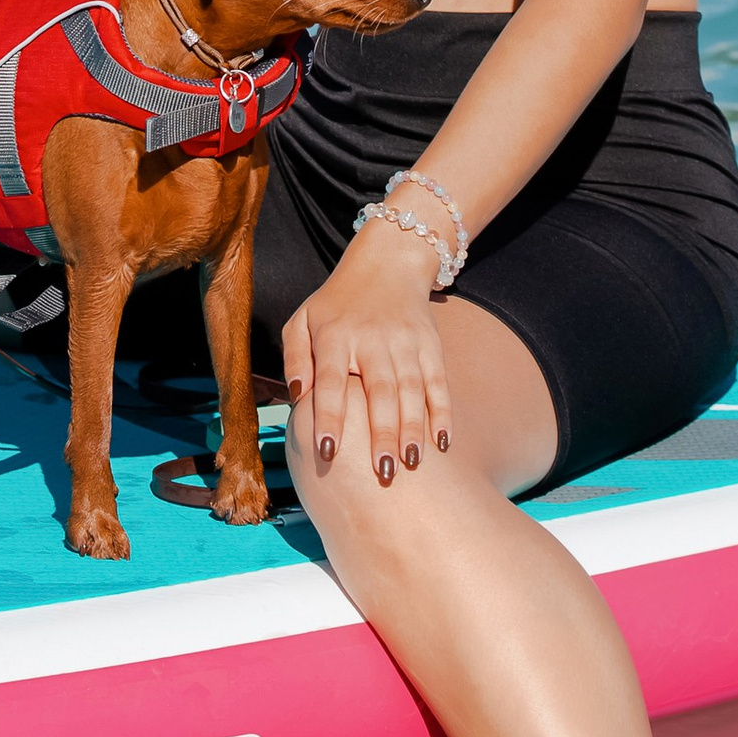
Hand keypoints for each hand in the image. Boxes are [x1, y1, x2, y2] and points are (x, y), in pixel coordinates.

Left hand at [283, 211, 451, 485]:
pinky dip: (443, 412)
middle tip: (382, 474)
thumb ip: (295, 357)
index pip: (331, 380)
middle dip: (382, 434)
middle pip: (379, 391)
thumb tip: (297, 396)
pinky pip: (438, 381)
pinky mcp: (430, 344)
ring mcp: (405, 341)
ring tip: (411, 464)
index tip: (328, 453)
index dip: (330, 417)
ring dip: (413, 429)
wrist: (388, 262)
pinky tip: (443, 442)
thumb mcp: (303, 319)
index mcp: (335, 334)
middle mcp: (372, 338)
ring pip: (411, 390)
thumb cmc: (336, 304)